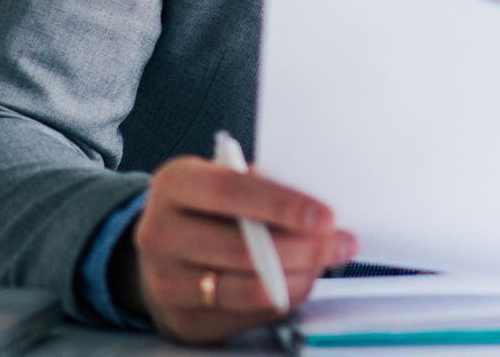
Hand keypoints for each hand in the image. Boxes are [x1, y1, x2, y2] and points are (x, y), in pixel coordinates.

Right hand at [112, 155, 356, 343]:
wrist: (162, 251)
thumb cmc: (206, 208)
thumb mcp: (223, 179)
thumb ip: (262, 188)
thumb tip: (317, 210)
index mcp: (173, 185)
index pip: (230, 192)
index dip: (281, 205)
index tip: (324, 216)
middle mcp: (160, 233)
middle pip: (241, 248)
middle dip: (302, 248)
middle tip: (340, 242)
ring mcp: (166, 282)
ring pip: (244, 288)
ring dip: (298, 277)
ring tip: (325, 262)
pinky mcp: (182, 320)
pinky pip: (245, 315)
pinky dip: (281, 299)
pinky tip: (300, 282)